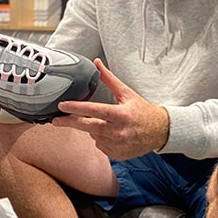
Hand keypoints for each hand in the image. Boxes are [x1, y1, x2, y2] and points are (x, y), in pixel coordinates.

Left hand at [53, 60, 168, 159]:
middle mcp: (119, 131)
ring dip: (94, 130)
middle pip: (88, 127)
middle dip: (70, 122)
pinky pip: (101, 147)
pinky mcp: (119, 155)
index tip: (62, 106)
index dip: (76, 108)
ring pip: (94, 136)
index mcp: (121, 114)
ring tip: (109, 124)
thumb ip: (109, 79)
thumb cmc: (143, 111)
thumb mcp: (127, 93)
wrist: (161, 131)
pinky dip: (102, 140)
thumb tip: (97, 63)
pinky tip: (113, 134)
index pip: (94, 110)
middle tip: (56, 120)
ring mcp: (119, 145)